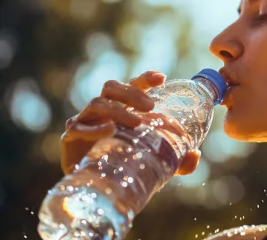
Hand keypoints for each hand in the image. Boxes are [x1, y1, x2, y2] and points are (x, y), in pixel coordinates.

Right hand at [60, 71, 200, 175]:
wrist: (96, 188)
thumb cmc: (126, 165)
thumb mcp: (156, 163)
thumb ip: (177, 159)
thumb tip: (195, 155)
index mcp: (123, 109)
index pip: (132, 87)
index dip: (145, 79)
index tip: (161, 78)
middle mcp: (103, 111)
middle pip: (111, 88)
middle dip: (131, 92)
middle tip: (150, 106)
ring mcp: (85, 121)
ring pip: (97, 104)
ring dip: (118, 110)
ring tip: (136, 122)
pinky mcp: (71, 138)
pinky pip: (77, 127)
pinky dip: (93, 128)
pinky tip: (108, 130)